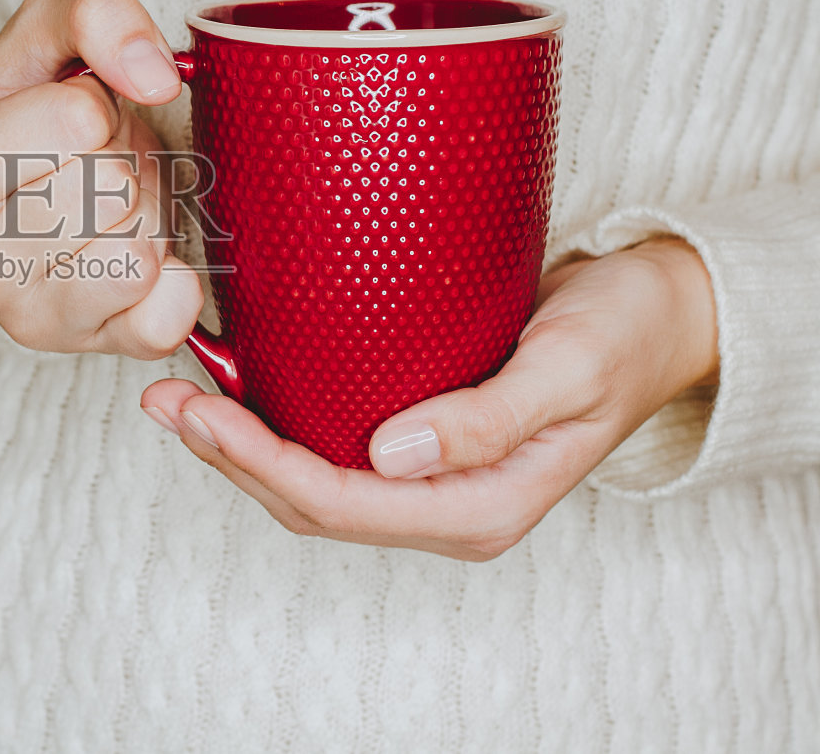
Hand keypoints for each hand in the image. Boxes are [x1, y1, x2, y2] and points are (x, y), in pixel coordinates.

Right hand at [0, 0, 203, 357]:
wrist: (33, 184)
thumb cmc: (37, 102)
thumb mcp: (47, 26)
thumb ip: (96, 14)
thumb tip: (155, 76)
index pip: (78, 121)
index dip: (95, 103)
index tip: (69, 115)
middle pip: (111, 190)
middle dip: (122, 161)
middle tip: (94, 162)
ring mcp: (28, 320)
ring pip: (138, 253)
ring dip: (146, 215)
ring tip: (110, 204)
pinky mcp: (88, 352)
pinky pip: (164, 321)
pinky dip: (176, 280)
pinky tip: (141, 252)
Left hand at [140, 237, 719, 559]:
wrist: (659, 312)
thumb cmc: (622, 333)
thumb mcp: (567, 369)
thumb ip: (483, 422)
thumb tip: (388, 456)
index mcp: (481, 507)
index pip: (344, 504)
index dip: (261, 463)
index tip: (200, 411)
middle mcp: (445, 504)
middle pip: (309, 501)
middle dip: (228, 456)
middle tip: (160, 399)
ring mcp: (429, 477)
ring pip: (309, 479)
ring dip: (236, 443)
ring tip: (170, 396)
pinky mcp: (417, 438)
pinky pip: (329, 444)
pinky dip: (272, 420)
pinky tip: (229, 385)